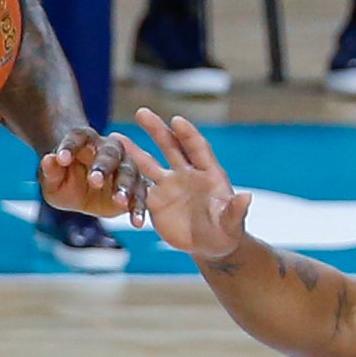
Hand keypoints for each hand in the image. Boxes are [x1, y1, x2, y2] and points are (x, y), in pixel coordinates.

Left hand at [38, 125, 146, 222]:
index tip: (61, 159)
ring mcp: (124, 167)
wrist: (78, 188)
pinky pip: (140, 195)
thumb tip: (48, 159)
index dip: (70, 147)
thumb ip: (50, 170)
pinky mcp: (134, 186)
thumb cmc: (62, 179)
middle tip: (94, 181)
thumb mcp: (51, 178)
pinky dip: (139, 208)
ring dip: (125, 186)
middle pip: (110, 153)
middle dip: (103, 166)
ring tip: (120, 202)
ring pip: (130, 172)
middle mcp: (108, 150)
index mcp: (84, 142)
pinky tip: (136, 222)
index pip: (78, 138)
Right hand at [128, 110, 252, 260]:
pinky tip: (109, 169)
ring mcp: (169, 186)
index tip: (176, 121)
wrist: (211, 244)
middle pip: (171, 147)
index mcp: (208, 173)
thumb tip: (246, 198)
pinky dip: (126, 181)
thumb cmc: (226, 231)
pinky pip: (139, 189)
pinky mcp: (156, 201)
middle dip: (158, 130)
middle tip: (141, 112)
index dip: (188, 135)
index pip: (197, 149)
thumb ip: (235, 210)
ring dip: (134, 151)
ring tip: (115, 136)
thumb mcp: (232, 223)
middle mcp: (186, 174)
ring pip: (149, 164)